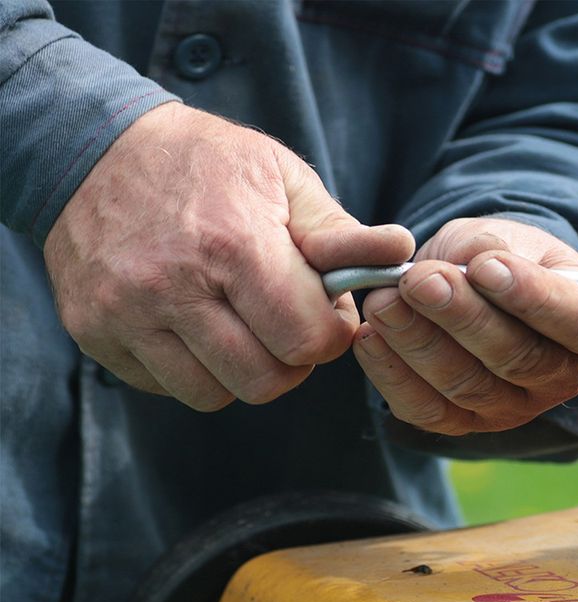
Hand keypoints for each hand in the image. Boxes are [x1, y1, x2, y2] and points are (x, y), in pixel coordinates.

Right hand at [44, 102, 413, 409]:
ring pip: (214, 395)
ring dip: (241, 370)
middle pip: (265, 380)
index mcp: (234, 244)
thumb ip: (339, 230)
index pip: (306, 339)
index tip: (324, 309)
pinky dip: (191, 368)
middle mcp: (174, 286)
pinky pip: (164, 387)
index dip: (330, 332)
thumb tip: (400, 253)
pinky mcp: (94, 331)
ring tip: (241, 323)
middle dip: (291, 359)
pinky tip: (194, 324)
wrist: (93, 147)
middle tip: (287, 322)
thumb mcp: (282, 177)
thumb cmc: (207, 163)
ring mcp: (126, 314)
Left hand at [354, 218, 577, 434]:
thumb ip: (494, 246)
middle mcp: (560, 378)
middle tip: (420, 280)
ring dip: (419, 341)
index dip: (535, 298)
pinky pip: (426, 410)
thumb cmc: (501, 257)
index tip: (487, 267)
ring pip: (467, 385)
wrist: (471, 286)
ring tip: (384, 299)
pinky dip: (392, 373)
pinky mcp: (461, 424)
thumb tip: (475, 261)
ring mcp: (511, 408)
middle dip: (462, 316)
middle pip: (516, 358)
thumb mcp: (507, 237)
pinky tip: (371, 335)